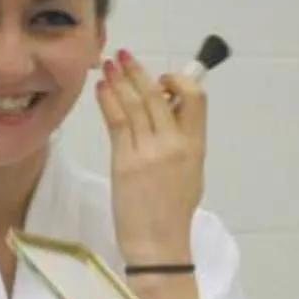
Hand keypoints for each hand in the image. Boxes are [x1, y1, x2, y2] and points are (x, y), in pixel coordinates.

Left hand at [99, 50, 204, 265]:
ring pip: (135, 105)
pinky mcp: (125, 162)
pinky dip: (108, 101)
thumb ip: (181, 140)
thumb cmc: (173, 209)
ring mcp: (149, 152)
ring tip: (109, 63)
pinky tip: (102, 88)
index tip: (163, 79)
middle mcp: (174, 145)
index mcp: (196, 146)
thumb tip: (167, 110)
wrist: (158, 242)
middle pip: (157, 96)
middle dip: (139, 72)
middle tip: (125, 56)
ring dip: (120, 80)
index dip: (178, 82)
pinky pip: (117, 122)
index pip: (195, 99)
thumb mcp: (191, 172)